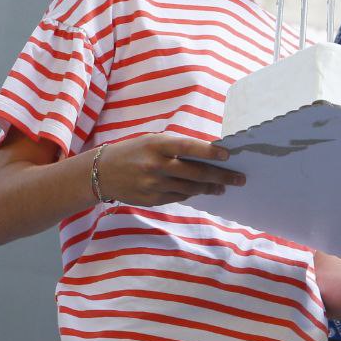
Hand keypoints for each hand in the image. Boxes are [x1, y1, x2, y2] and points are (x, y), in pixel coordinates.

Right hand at [91, 133, 245, 205]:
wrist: (101, 172)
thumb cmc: (133, 151)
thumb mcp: (152, 141)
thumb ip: (176, 148)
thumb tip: (207, 155)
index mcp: (158, 145)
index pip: (189, 148)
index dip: (210, 152)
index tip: (228, 155)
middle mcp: (157, 166)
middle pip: (195, 173)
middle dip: (220, 177)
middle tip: (239, 179)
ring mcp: (154, 185)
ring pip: (190, 189)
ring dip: (209, 188)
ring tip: (222, 187)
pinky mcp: (153, 200)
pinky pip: (179, 197)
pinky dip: (191, 194)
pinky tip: (201, 191)